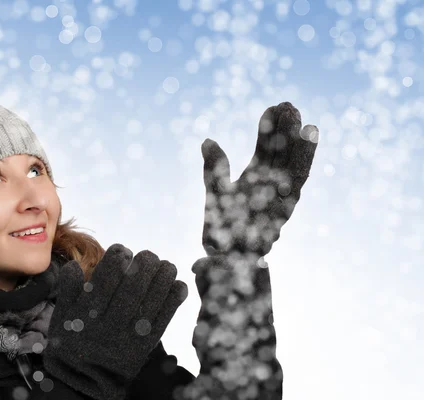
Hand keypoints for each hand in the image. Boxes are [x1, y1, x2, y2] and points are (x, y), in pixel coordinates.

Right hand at [43, 244, 187, 399]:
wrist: (86, 381)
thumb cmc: (73, 341)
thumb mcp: (61, 316)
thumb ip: (67, 290)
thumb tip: (74, 265)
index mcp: (85, 314)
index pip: (104, 280)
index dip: (116, 259)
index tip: (123, 250)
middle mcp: (107, 325)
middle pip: (131, 288)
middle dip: (143, 265)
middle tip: (148, 255)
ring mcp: (127, 337)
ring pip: (149, 302)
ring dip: (162, 279)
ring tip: (167, 265)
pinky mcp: (144, 347)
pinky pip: (162, 320)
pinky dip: (172, 301)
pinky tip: (178, 285)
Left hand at [201, 102, 318, 257]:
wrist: (226, 259)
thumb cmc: (222, 228)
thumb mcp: (216, 192)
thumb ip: (215, 167)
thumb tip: (207, 140)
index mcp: (256, 177)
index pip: (266, 148)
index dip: (269, 128)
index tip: (272, 107)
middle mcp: (272, 184)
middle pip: (282, 151)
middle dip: (286, 129)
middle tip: (288, 104)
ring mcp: (280, 195)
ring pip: (293, 164)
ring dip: (299, 143)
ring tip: (302, 117)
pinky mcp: (286, 207)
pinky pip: (297, 182)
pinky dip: (305, 160)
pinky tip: (310, 143)